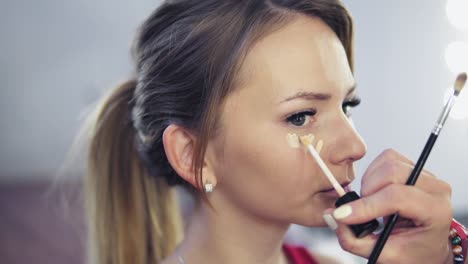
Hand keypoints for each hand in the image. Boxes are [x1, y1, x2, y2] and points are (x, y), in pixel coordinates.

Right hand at [326, 149, 452, 263]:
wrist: (428, 247)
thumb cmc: (411, 252)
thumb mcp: (384, 255)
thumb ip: (354, 239)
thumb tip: (333, 216)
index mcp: (435, 211)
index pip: (397, 197)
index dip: (366, 205)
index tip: (343, 216)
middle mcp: (435, 188)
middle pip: (392, 173)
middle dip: (367, 192)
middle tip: (360, 211)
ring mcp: (426, 175)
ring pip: (388, 162)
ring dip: (369, 182)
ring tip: (371, 204)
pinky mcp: (413, 167)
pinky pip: (386, 159)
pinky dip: (372, 174)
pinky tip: (375, 192)